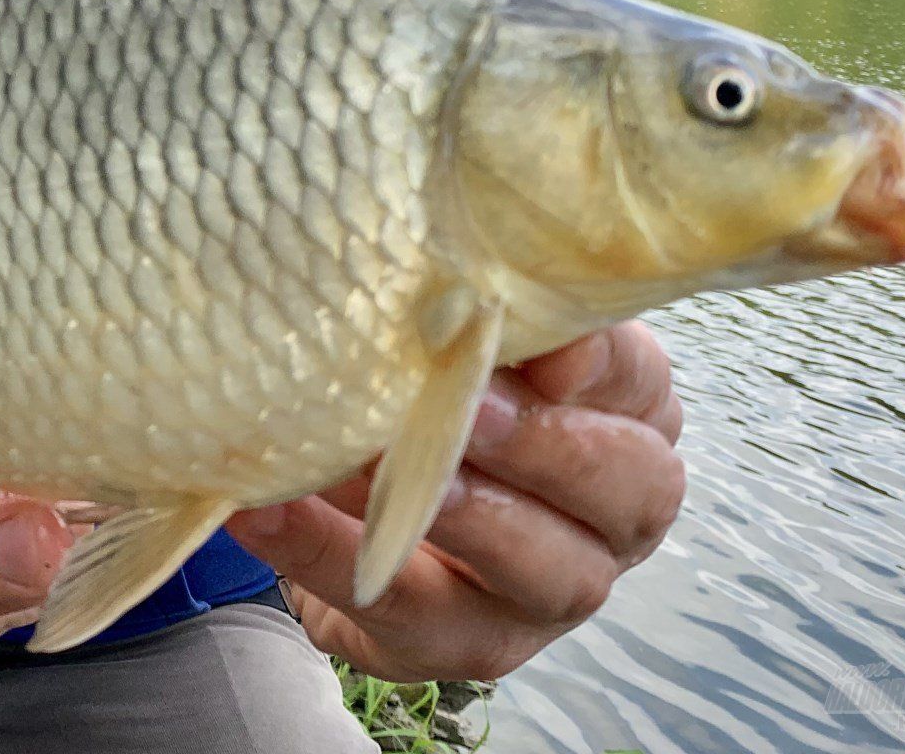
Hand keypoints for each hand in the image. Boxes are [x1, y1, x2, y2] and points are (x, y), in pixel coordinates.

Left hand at [224, 320, 685, 682]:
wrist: (366, 521)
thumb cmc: (427, 390)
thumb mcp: (456, 335)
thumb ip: (459, 304)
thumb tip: (418, 258)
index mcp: (628, 414)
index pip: (635, 378)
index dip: (595, 361)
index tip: (537, 335)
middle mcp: (615, 513)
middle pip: (624, 488)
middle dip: (545, 446)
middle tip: (469, 408)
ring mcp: (550, 593)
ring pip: (544, 570)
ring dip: (460, 516)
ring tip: (371, 468)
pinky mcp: (467, 646)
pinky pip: (410, 611)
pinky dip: (330, 556)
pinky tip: (268, 509)